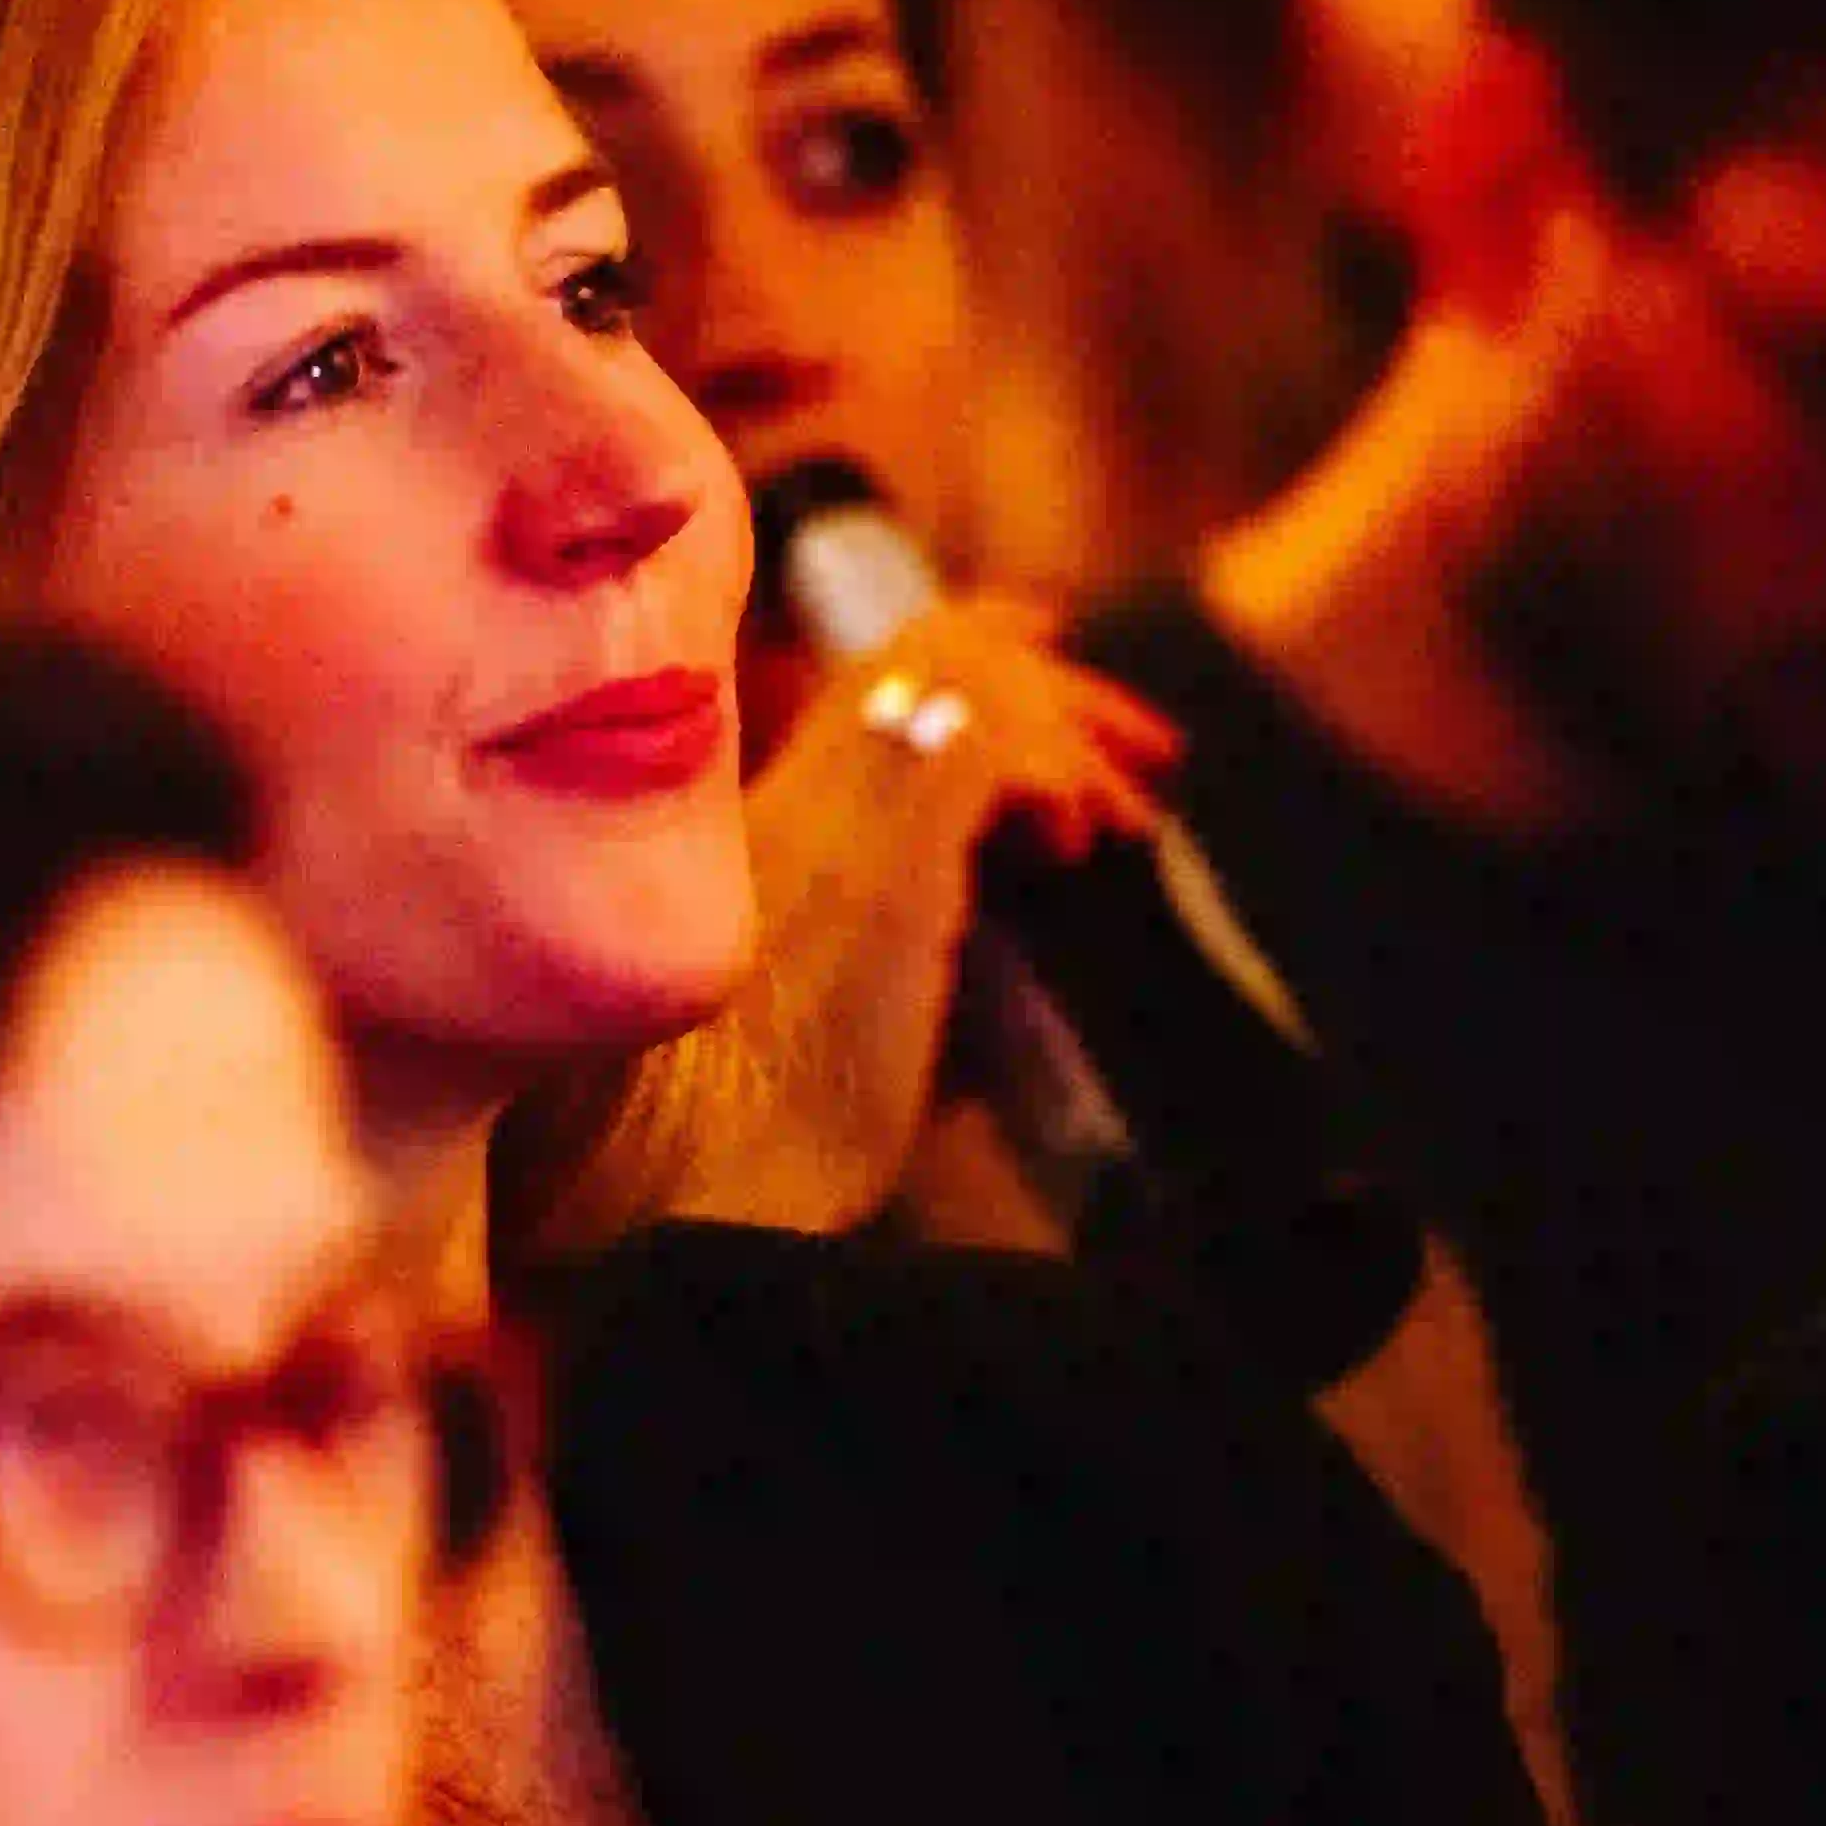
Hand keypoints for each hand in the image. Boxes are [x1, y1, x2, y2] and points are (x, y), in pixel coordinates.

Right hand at [648, 603, 1181, 1235]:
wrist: (681, 1176)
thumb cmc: (744, 1142)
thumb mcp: (818, 1032)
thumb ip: (895, 980)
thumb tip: (991, 1024)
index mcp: (769, 815)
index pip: (881, 675)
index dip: (983, 656)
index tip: (1056, 669)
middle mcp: (795, 785)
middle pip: (936, 648)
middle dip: (1058, 686)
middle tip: (1144, 751)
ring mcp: (834, 806)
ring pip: (971, 676)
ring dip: (1074, 730)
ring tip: (1126, 814)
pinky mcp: (885, 849)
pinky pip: (995, 748)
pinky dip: (1058, 781)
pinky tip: (1075, 850)